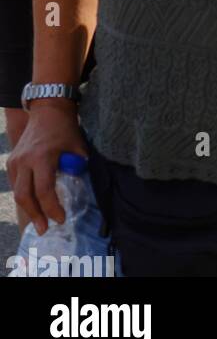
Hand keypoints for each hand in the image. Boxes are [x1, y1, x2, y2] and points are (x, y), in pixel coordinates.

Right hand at [8, 104, 86, 235]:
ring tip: (39, 222)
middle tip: (45, 229)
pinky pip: (16, 184)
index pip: (44, 190)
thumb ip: (78, 167)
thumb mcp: (77, 146)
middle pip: (25, 196)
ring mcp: (15, 161)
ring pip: (18, 192)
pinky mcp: (12, 161)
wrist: (48, 109)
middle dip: (35, 215)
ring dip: (29, 208)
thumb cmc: (65, 128)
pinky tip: (33, 205)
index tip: (61, 218)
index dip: (52, 208)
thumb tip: (81, 188)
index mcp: (43, 157)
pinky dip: (24, 197)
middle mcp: (25, 160)